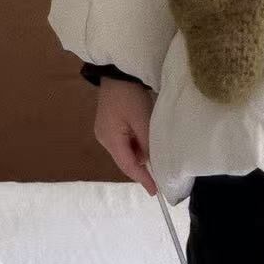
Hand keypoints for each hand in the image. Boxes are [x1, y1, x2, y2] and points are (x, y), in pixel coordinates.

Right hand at [94, 77, 157, 195]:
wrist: (117, 72)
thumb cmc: (130, 95)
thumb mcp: (142, 119)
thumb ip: (147, 143)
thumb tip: (152, 161)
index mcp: (111, 139)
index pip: (128, 165)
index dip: (142, 179)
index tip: (155, 191)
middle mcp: (104, 139)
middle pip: (125, 160)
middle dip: (141, 167)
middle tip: (159, 175)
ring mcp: (105, 132)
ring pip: (125, 151)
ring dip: (139, 154)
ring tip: (155, 155)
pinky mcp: (109, 125)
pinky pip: (124, 142)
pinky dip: (135, 144)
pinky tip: (145, 141)